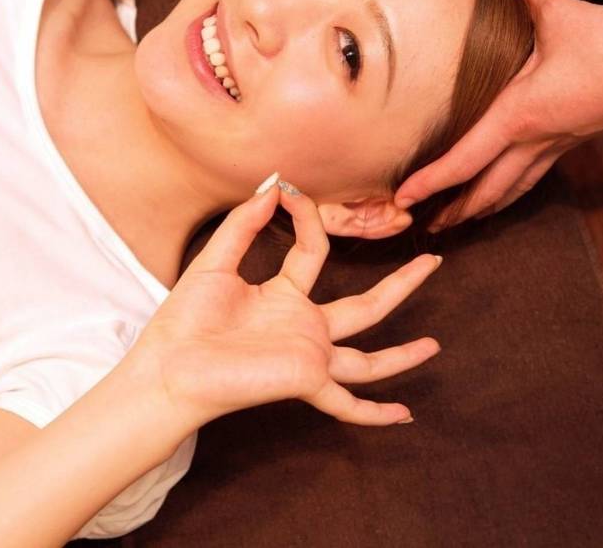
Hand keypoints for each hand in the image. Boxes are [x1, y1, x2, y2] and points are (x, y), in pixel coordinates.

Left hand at [127, 175, 441, 428]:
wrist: (167, 366)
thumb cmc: (184, 318)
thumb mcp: (216, 262)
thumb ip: (244, 225)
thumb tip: (273, 187)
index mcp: (284, 296)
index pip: (315, 252)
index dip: (309, 218)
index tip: (292, 190)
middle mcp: (304, 327)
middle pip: (365, 306)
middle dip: (401, 285)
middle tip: (432, 263)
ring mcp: (308, 356)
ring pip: (368, 358)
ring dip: (401, 355)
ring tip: (435, 345)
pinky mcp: (304, 381)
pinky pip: (346, 403)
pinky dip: (374, 412)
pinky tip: (403, 415)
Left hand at [394, 0, 602, 228]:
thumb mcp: (564, 16)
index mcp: (518, 115)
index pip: (464, 159)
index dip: (431, 182)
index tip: (404, 198)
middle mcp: (532, 140)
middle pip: (484, 189)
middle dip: (452, 210)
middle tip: (423, 225)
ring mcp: (553, 147)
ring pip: (510, 190)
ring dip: (481, 208)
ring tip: (457, 221)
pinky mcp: (569, 143)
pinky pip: (531, 178)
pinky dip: (508, 192)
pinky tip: (503, 194)